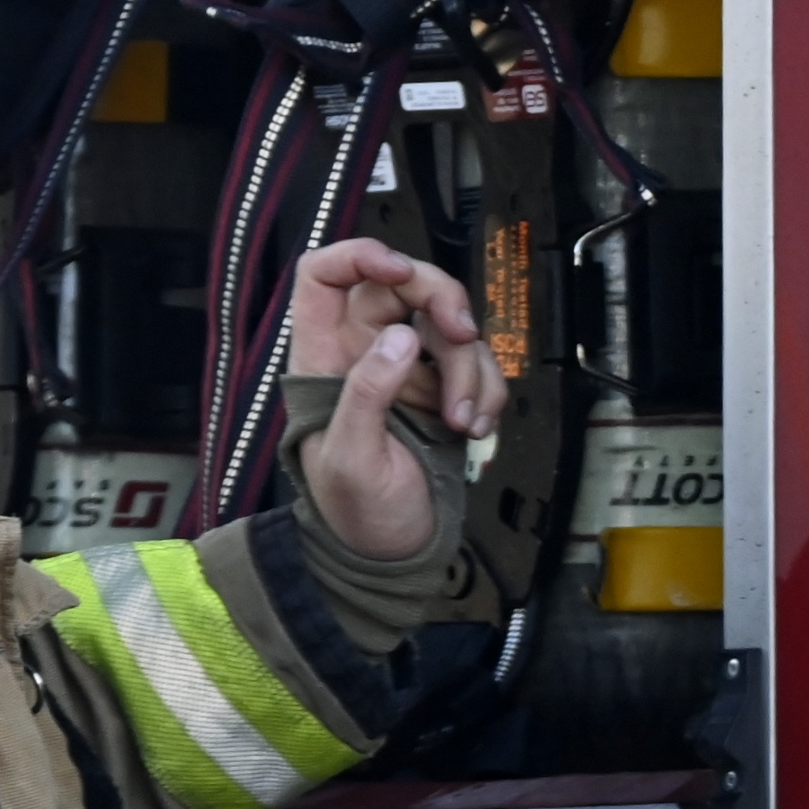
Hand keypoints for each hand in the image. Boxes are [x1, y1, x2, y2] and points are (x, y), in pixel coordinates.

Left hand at [287, 237, 504, 559]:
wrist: (393, 552)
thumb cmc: (356, 513)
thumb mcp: (353, 460)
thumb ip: (367, 396)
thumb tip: (399, 336)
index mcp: (321, 359)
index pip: (322, 276)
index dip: (358, 256)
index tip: (400, 272)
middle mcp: (361, 351)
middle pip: (404, 285)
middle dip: (444, 303)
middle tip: (465, 336)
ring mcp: (404, 366)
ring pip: (449, 324)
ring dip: (471, 367)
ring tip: (464, 420)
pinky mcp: (440, 386)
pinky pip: (475, 361)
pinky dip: (486, 389)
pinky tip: (476, 426)